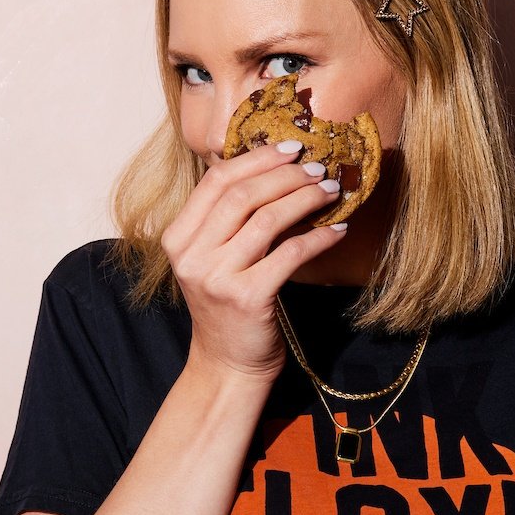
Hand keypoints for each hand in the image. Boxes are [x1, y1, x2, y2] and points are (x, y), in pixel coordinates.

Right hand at [161, 140, 345, 383]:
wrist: (227, 365)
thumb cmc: (226, 306)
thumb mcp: (213, 260)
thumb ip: (227, 221)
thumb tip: (274, 170)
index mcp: (178, 239)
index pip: (215, 181)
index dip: (256, 159)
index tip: (290, 149)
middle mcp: (192, 256)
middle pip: (242, 195)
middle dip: (286, 176)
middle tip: (317, 169)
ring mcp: (217, 278)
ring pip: (267, 219)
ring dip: (305, 199)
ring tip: (330, 191)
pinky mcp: (248, 298)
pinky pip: (290, 254)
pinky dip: (319, 238)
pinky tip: (337, 230)